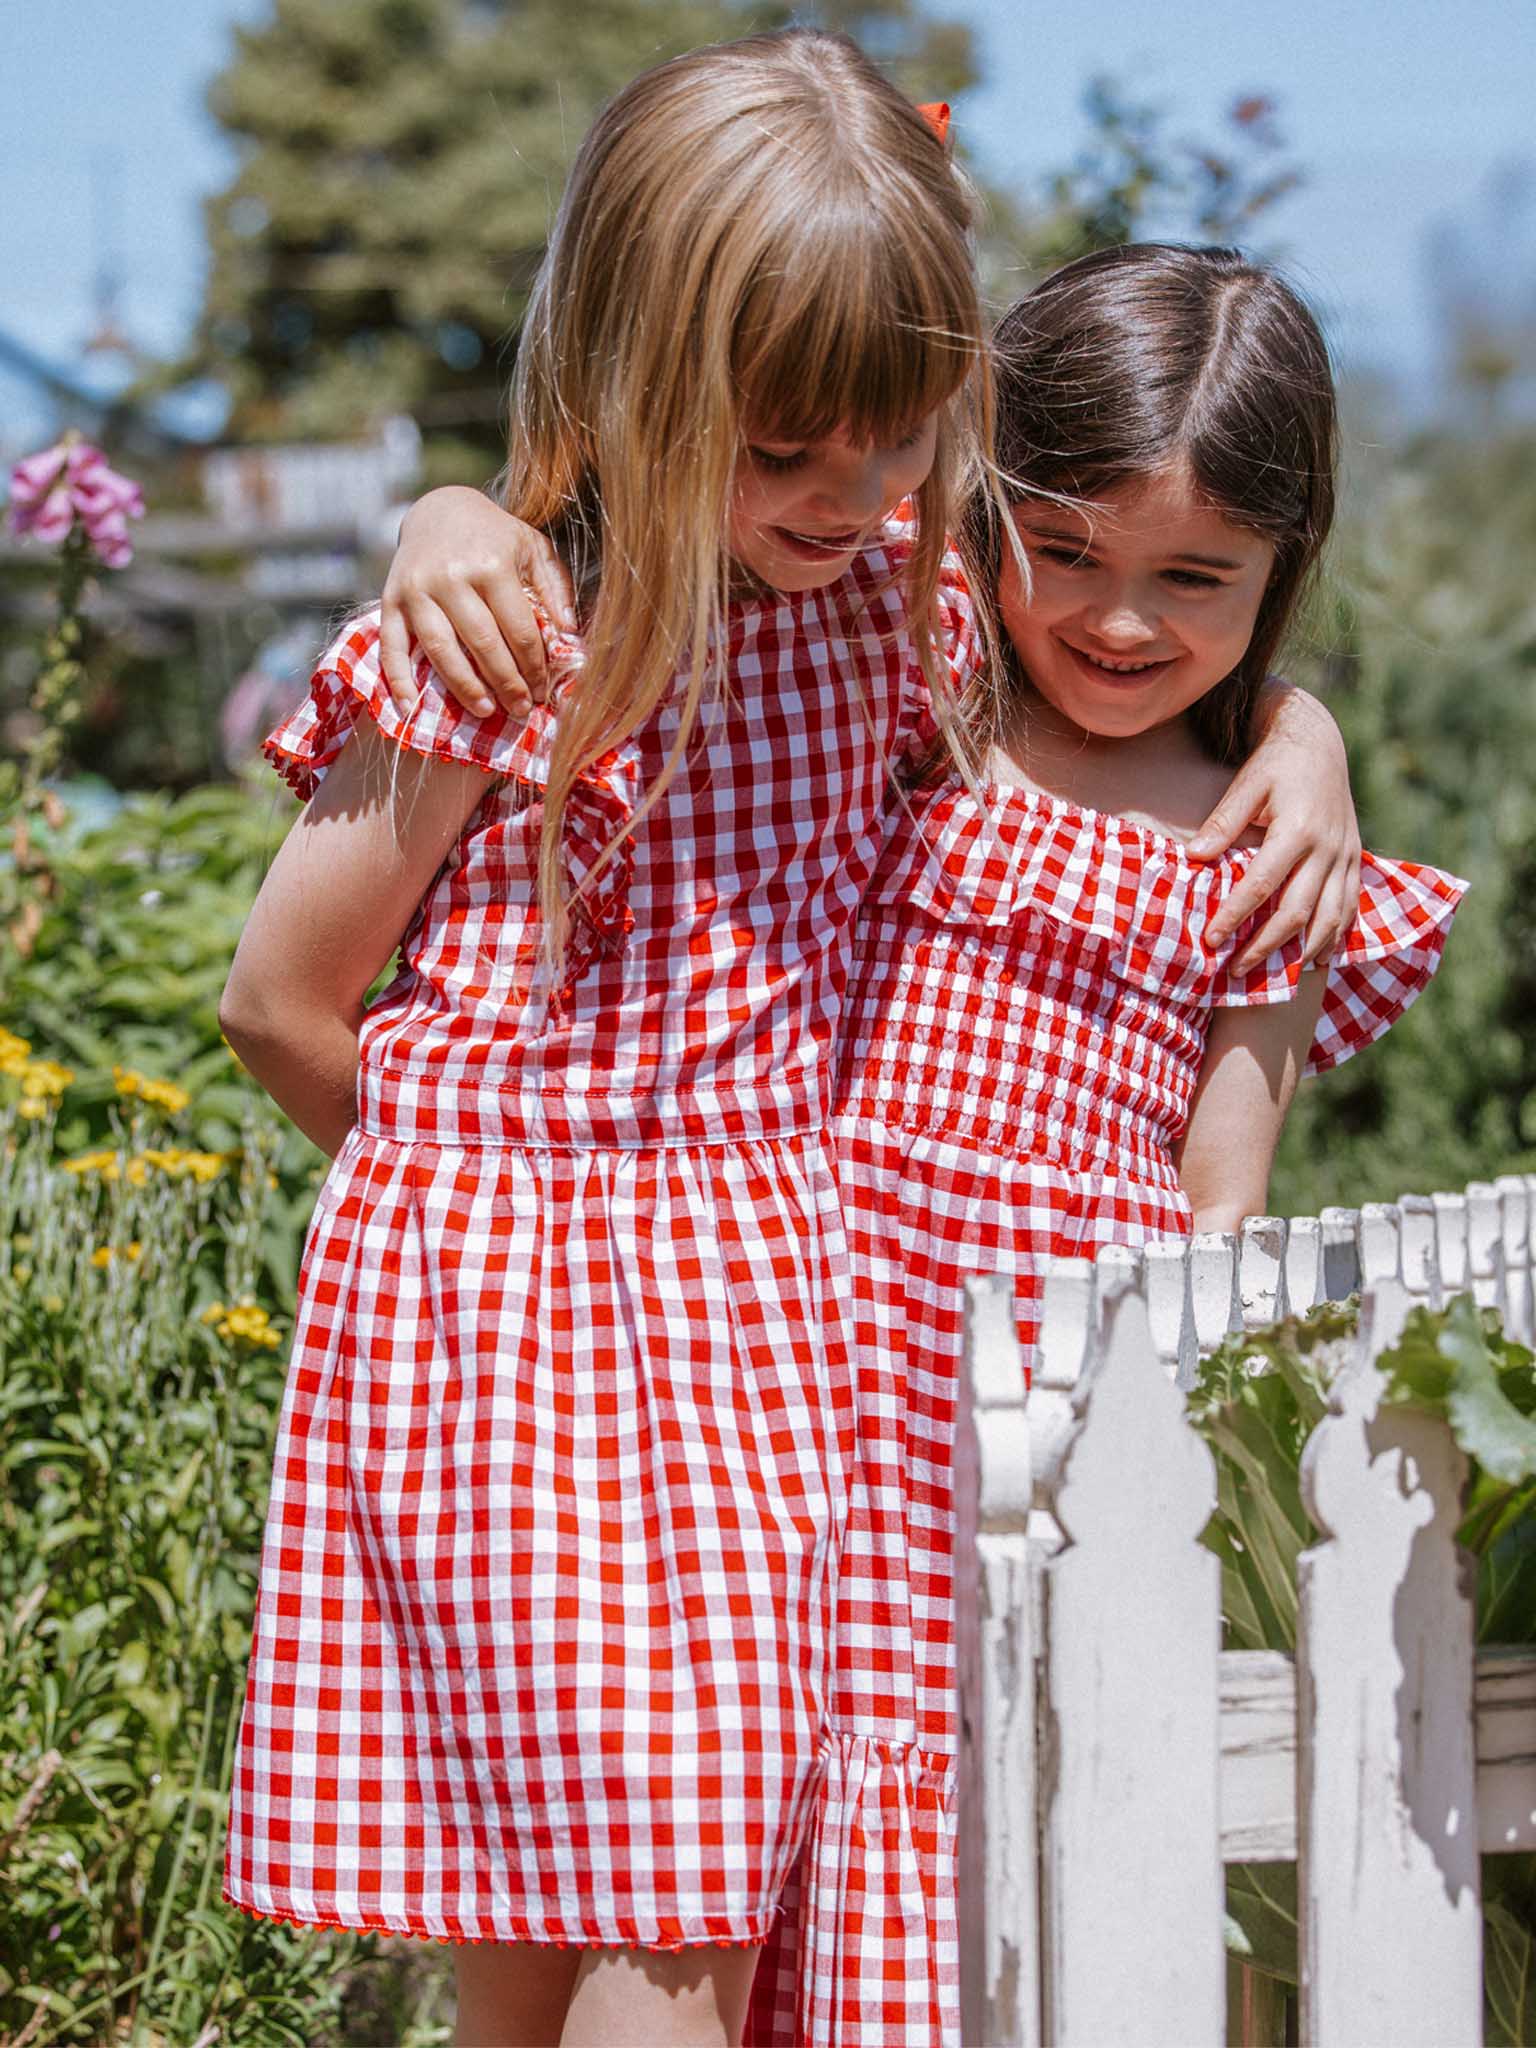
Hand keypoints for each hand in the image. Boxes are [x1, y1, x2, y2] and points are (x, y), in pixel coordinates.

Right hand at [378, 487, 576, 717]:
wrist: (439, 509)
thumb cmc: (494, 535)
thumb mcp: (533, 548)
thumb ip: (555, 587)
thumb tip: (569, 633)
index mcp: (492, 565)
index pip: (518, 630)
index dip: (533, 667)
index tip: (542, 691)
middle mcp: (452, 577)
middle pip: (483, 645)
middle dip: (505, 684)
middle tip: (520, 709)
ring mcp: (417, 590)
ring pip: (442, 651)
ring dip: (465, 688)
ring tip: (486, 711)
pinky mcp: (390, 600)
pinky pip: (392, 646)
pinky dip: (398, 680)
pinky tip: (410, 707)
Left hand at [1189, 682, 1361, 969]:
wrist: (1320, 744)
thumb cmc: (1275, 765)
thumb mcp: (1246, 784)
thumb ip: (1223, 822)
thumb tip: (1194, 857)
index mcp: (1298, 829)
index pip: (1262, 885)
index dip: (1236, 915)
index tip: (1211, 940)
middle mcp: (1328, 848)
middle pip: (1298, 913)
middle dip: (1266, 946)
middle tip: (1236, 970)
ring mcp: (1346, 857)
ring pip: (1330, 919)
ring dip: (1304, 952)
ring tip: (1278, 978)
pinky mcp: (1355, 861)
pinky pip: (1350, 909)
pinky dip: (1335, 937)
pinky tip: (1317, 960)